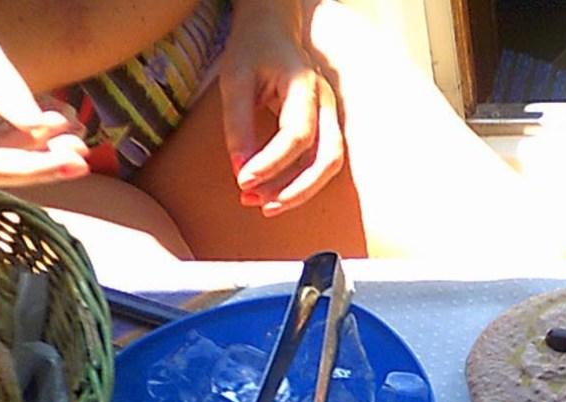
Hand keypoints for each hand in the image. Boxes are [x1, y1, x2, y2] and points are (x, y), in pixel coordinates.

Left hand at [220, 0, 344, 215]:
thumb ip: (238, 125)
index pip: (297, 135)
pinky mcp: (325, 128)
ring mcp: (330, 117)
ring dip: (299, 192)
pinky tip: (273, 193)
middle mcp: (326, 103)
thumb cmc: (253, 50)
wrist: (272, 30)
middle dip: (297, 189)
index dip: (271, 163)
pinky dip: (299, 183)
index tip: (244, 181)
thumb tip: (241, 171)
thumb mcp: (235, 79)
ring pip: (329, 166)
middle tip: (263, 206)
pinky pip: (320, 163)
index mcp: (305, 85)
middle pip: (328, 158)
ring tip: (264, 205)